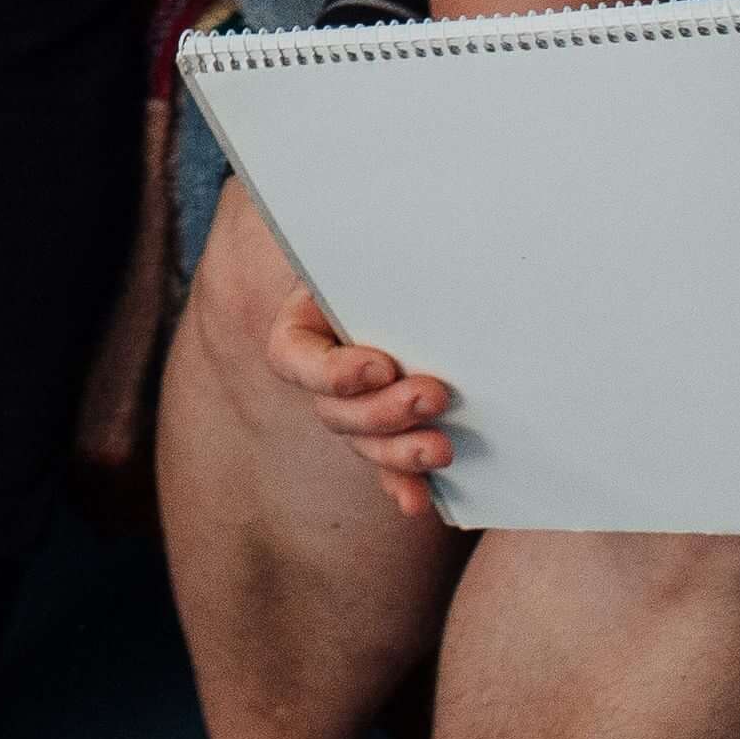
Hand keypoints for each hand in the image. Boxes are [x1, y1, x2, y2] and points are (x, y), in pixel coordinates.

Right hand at [264, 272, 462, 522]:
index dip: (336, 372)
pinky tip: (419, 501)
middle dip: (384, 413)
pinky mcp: (389, 430)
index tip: (381, 365)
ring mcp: (355, 406)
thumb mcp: (373, 254)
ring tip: (442, 448)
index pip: (297, 359)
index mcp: (302, 328)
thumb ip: (375, 261)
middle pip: (337, 413)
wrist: (408, 269)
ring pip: (364, 444)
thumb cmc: (387, 254)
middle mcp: (323, 373)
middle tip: (433, 396)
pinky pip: (390, 467)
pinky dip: (405, 485)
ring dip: (400, 453)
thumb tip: (395, 237)